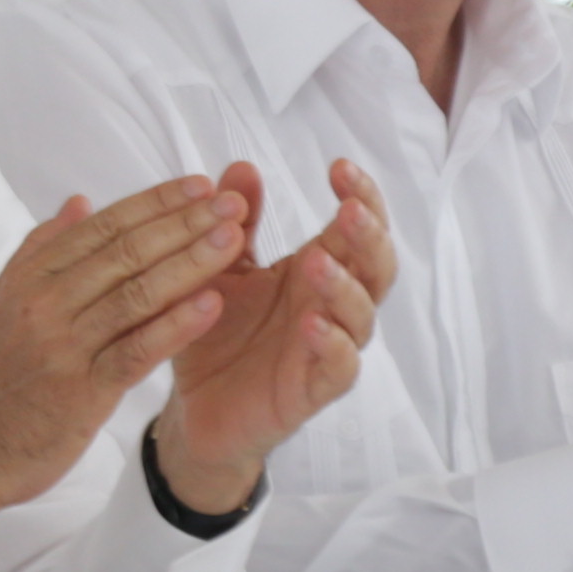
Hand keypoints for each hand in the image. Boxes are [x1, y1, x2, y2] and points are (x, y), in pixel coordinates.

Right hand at [0, 178, 247, 555]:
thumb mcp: (2, 302)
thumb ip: (41, 249)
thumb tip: (78, 202)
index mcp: (30, 277)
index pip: (103, 226)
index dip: (155, 202)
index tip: (199, 184)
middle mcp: (45, 302)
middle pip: (125, 251)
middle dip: (184, 222)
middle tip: (231, 201)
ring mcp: (63, 345)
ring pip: (136, 293)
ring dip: (190, 263)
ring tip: (233, 239)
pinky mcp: (81, 391)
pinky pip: (136, 351)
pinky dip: (175, 326)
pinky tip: (212, 305)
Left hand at [151, 160, 392, 514]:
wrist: (197, 404)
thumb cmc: (221, 331)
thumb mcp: (223, 269)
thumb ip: (238, 224)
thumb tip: (242, 167)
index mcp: (317, 267)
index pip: (356, 227)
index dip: (360, 196)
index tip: (339, 166)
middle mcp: (332, 304)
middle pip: (375, 266)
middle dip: (368, 235)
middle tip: (348, 209)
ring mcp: (328, 347)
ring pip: (362, 314)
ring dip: (345, 286)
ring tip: (317, 262)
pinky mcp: (314, 389)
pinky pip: (340, 368)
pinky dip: (333, 345)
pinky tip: (313, 325)